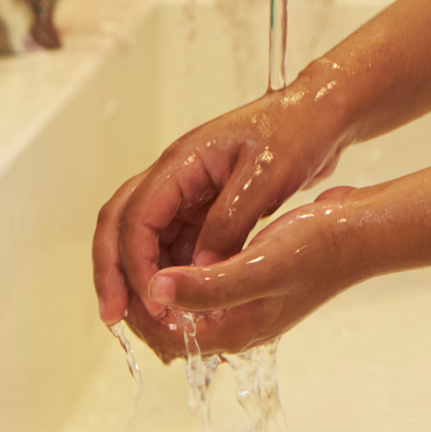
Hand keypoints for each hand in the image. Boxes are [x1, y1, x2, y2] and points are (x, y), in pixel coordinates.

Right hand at [92, 66, 353, 347]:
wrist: (318, 114)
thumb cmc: (296, 133)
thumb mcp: (264, 180)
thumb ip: (229, 225)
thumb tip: (199, 272)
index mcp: (182, 161)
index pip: (136, 214)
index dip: (133, 261)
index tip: (144, 299)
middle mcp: (176, 174)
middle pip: (123, 222)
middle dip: (113, 269)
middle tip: (112, 315)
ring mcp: (189, 188)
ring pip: (145, 234)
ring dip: (139, 273)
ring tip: (144, 317)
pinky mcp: (206, 202)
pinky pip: (175, 238)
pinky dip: (169, 268)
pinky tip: (178, 298)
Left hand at [133, 184, 364, 356]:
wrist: (359, 233)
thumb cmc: (317, 248)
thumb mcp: (258, 265)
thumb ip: (207, 285)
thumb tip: (156, 291)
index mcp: (232, 331)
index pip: (163, 337)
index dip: (135, 308)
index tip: (123, 272)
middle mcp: (234, 326)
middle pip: (169, 328)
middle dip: (141, 299)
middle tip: (126, 259)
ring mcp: (244, 306)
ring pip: (184, 305)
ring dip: (160, 283)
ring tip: (145, 246)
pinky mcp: (252, 284)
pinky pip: (203, 286)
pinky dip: (183, 270)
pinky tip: (178, 237)